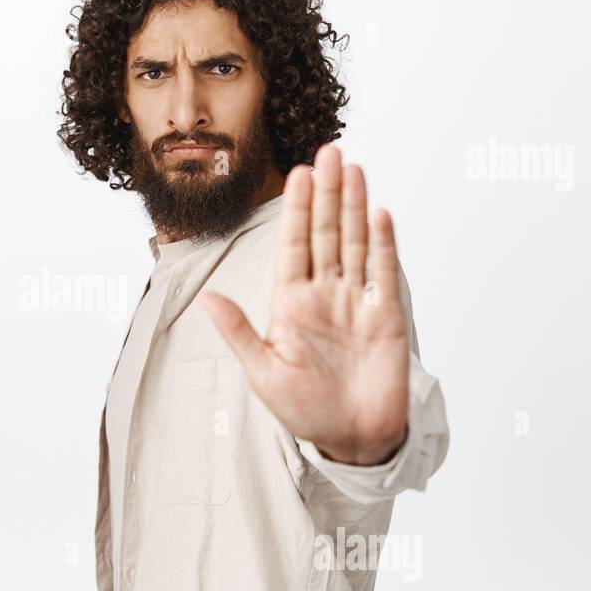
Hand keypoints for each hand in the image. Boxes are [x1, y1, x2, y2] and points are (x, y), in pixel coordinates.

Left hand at [199, 143, 408, 465]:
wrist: (351, 439)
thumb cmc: (304, 410)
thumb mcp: (262, 372)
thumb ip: (238, 332)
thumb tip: (205, 299)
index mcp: (291, 302)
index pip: (292, 245)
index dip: (296, 209)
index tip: (296, 174)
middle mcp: (324, 294)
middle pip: (325, 233)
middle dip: (326, 193)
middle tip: (328, 151)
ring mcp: (356, 301)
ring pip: (355, 243)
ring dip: (354, 206)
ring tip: (353, 168)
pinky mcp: (386, 315)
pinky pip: (384, 272)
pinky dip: (384, 243)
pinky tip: (380, 214)